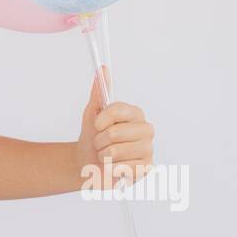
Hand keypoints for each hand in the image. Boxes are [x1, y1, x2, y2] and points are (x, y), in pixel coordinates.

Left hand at [74, 65, 153, 190]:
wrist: (87, 162)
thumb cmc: (93, 136)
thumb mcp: (92, 113)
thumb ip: (99, 91)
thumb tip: (103, 69)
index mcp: (135, 114)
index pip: (118, 110)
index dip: (101, 119)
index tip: (96, 125)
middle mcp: (146, 130)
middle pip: (115, 132)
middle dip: (100, 140)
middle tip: (101, 143)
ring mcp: (148, 149)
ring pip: (116, 151)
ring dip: (103, 155)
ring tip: (106, 154)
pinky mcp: (146, 168)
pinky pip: (121, 167)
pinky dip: (110, 168)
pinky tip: (113, 167)